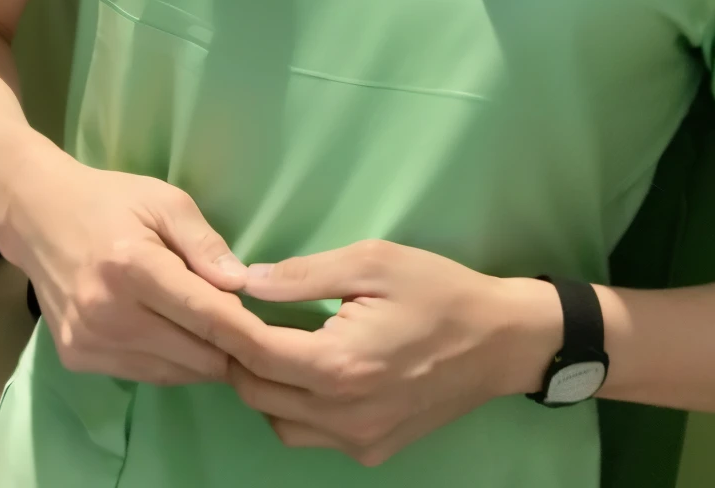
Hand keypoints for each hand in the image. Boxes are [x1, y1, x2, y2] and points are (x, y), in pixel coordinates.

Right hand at [1, 151, 266, 386]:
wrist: (37, 215)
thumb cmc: (110, 200)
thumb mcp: (164, 200)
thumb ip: (205, 244)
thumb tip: (242, 285)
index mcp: (133, 266)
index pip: (206, 315)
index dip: (248, 333)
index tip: (279, 340)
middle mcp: (107, 312)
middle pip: (194, 355)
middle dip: (230, 349)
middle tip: (251, 333)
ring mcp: (88, 341)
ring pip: (172, 374)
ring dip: (201, 360)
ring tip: (216, 335)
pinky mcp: (77, 359)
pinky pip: (143, 375)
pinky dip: (169, 363)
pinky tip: (175, 336)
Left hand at [226, 241, 561, 465]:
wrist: (501, 341)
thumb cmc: (438, 290)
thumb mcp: (372, 262)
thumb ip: (304, 275)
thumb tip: (248, 281)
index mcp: (341, 367)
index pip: (256, 356)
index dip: (226, 327)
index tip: (213, 299)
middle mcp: (345, 417)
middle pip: (257, 395)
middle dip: (239, 355)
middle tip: (242, 316)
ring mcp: (360, 442)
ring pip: (278, 423)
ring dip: (265, 386)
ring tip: (277, 342)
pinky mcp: (374, 453)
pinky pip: (311, 437)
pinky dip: (296, 408)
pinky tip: (311, 371)